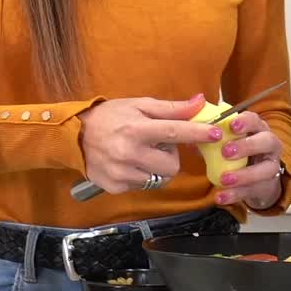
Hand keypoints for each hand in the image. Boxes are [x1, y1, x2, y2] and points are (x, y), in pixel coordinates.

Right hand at [79, 93, 220, 195]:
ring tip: (142, 154)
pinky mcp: (116, 187)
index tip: (216, 133)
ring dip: (158, 168)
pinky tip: (130, 164)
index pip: (174, 131)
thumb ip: (171, 108)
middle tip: (157, 145)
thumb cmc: (110, 116)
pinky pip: (143, 186)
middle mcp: (129, 153)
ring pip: (160, 179)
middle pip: (172, 164)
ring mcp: (122, 174)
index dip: (198, 133)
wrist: (73, 136)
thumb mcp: (139, 105)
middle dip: (171, 155)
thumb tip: (200, 103)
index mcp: (136, 129)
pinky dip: (143, 176)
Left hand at [212, 111, 283, 210]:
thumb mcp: (227, 141)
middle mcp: (270, 145)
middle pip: (267, 141)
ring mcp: (271, 166)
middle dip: (247, 146)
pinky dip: (236, 194)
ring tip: (224, 179)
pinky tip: (221, 197)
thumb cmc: (237, 152)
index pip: (255, 119)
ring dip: (244, 174)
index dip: (245, 121)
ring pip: (265, 169)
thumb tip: (191, 129)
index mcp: (257, 129)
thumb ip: (212, 135)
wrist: (255, 179)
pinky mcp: (267, 187)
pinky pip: (253, 191)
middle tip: (226, 152)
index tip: (232, 126)